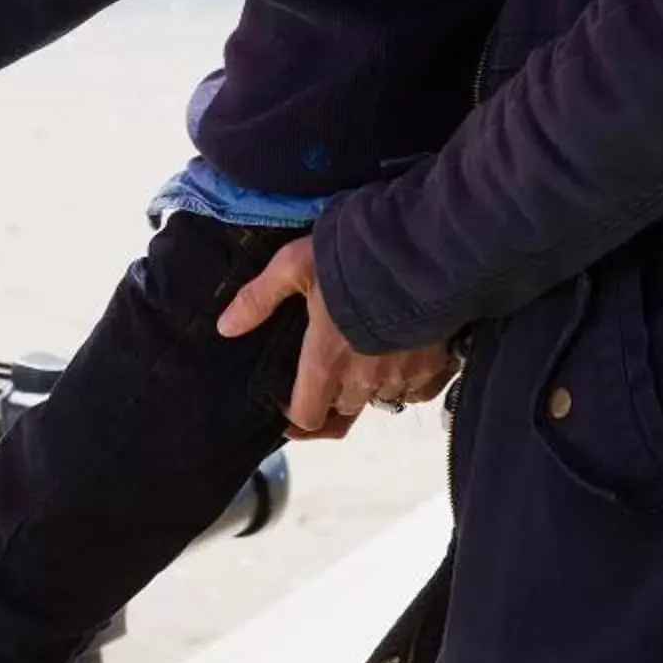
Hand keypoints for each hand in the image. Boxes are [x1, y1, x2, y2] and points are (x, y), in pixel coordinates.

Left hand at [217, 235, 454, 435]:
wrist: (422, 245)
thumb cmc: (352, 253)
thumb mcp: (293, 265)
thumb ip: (259, 299)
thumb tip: (225, 328)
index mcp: (326, 361)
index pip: (307, 417)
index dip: (296, 417)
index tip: (290, 405)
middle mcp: (364, 379)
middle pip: (343, 409)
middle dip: (333, 395)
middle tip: (330, 369)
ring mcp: (403, 376)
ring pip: (381, 400)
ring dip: (371, 386)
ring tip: (367, 355)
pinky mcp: (436, 366)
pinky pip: (417, 392)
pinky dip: (408, 381)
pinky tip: (403, 355)